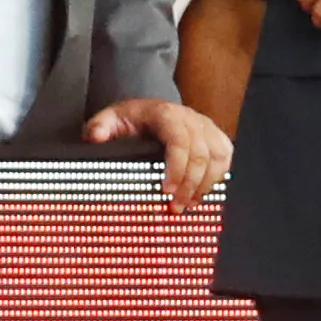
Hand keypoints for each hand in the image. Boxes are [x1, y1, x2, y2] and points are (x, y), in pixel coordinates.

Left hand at [83, 96, 232, 209]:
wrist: (147, 112)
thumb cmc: (130, 120)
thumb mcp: (110, 120)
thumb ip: (100, 127)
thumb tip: (95, 137)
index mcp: (166, 114)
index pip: (179, 141)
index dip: (177, 168)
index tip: (166, 191)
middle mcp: (190, 118)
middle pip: (201, 154)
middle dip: (190, 185)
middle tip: (175, 208)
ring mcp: (206, 127)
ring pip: (218, 157)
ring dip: (205, 185)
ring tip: (189, 205)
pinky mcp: (215, 137)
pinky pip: (225, 158)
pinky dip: (218, 178)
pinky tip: (202, 195)